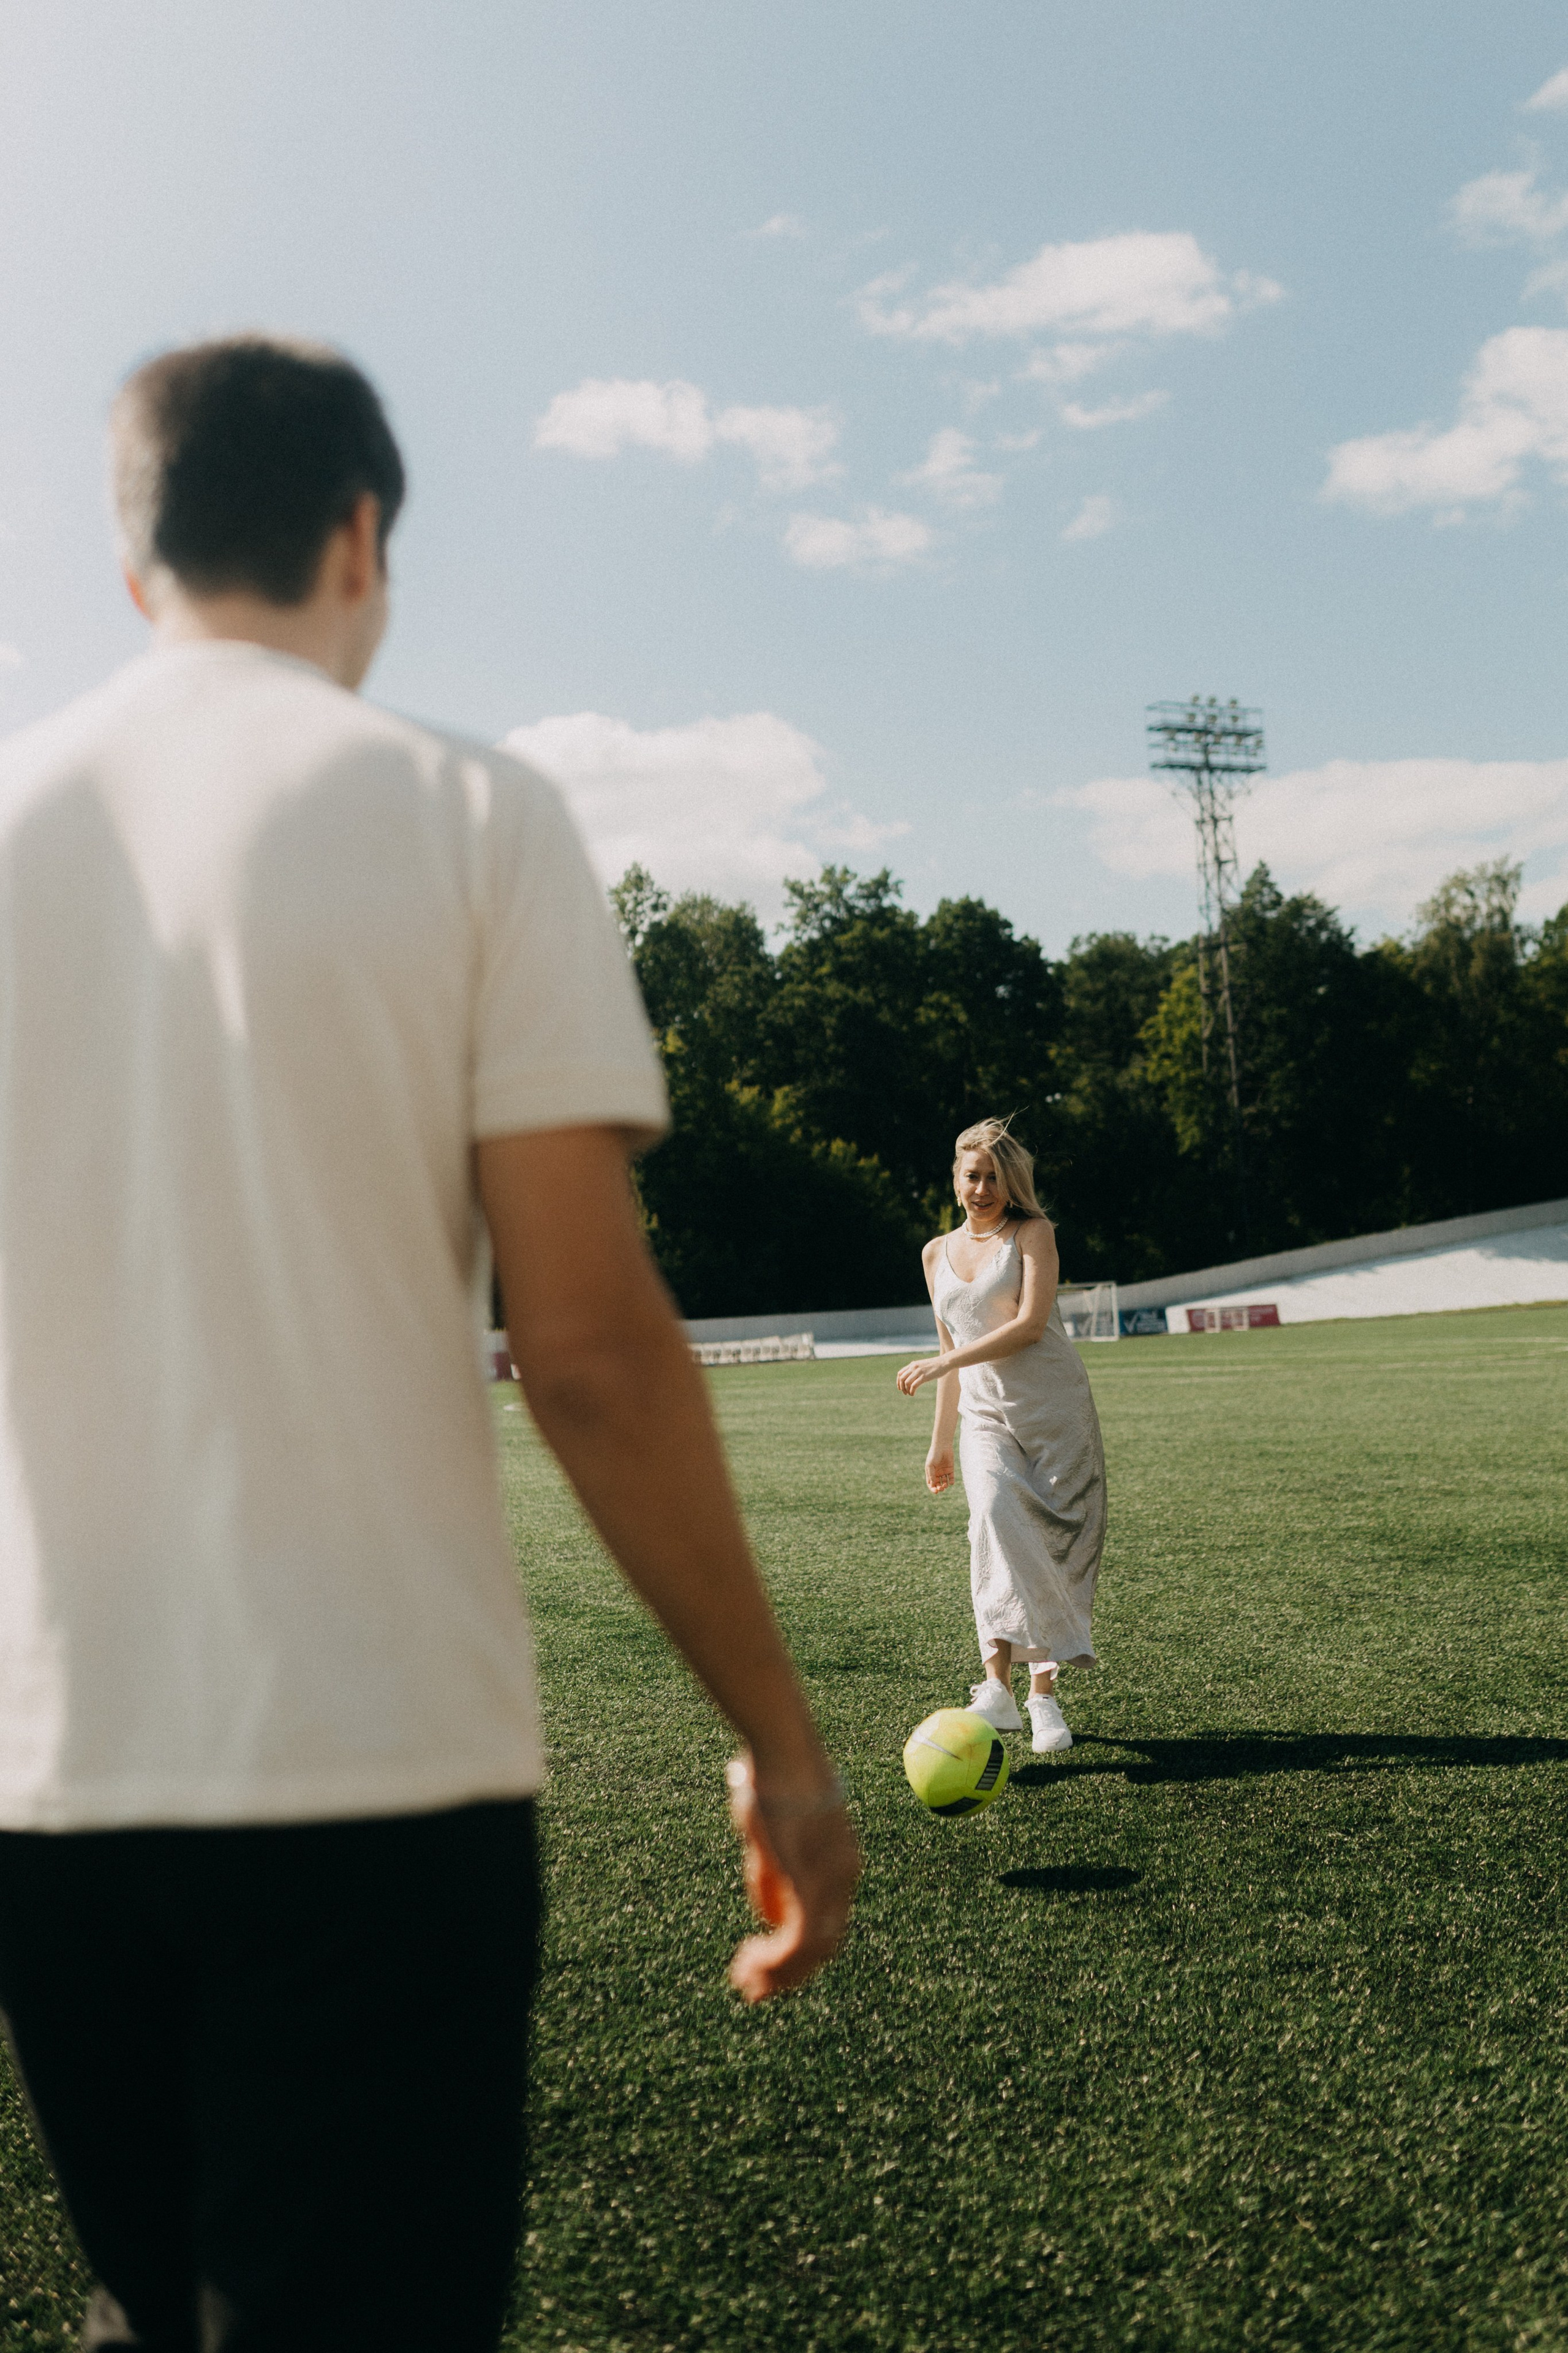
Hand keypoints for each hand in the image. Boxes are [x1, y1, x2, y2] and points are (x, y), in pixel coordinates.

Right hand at [725, 1756, 860, 2002]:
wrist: (782, 1751)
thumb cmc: (772, 1780)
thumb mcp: (773, 1837)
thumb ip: (775, 1876)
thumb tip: (769, 1914)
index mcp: (842, 1864)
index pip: (830, 1926)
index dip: (801, 1957)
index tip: (768, 1971)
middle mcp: (845, 1877)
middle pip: (825, 1947)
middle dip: (788, 1975)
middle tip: (753, 1990)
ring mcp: (831, 1881)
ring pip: (812, 1952)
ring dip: (777, 1973)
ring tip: (745, 1978)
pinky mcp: (810, 1882)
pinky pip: (798, 1940)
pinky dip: (774, 1961)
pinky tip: (748, 1962)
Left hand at [896, 1355, 944, 1395]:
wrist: (944, 1362)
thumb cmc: (935, 1365)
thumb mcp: (923, 1365)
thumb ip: (916, 1369)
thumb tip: (912, 1377)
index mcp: (912, 1364)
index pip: (900, 1373)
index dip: (898, 1382)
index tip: (900, 1388)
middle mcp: (913, 1367)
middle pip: (901, 1378)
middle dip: (901, 1387)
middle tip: (905, 1393)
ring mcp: (918, 1372)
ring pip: (906, 1383)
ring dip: (907, 1390)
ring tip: (910, 1394)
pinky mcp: (924, 1377)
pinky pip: (914, 1386)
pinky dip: (911, 1391)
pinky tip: (913, 1394)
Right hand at [925, 1448, 954, 1493]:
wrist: (943, 1446)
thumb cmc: (934, 1454)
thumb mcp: (930, 1465)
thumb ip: (931, 1475)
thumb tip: (932, 1485)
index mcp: (930, 1472)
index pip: (930, 1483)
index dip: (932, 1488)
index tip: (935, 1491)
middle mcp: (937, 1473)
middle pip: (937, 1484)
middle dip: (939, 1488)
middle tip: (941, 1489)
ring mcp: (943, 1471)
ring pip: (944, 1482)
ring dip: (944, 1485)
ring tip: (945, 1485)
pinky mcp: (950, 1469)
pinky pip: (951, 1478)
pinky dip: (951, 1482)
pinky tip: (951, 1482)